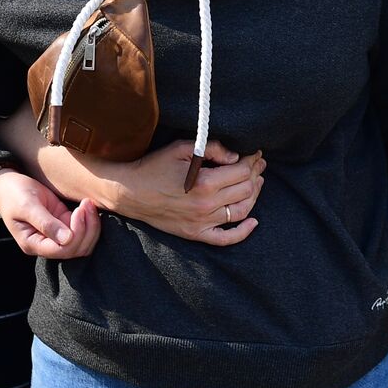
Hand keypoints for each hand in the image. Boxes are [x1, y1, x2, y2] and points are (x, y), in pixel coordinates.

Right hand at [0, 168, 99, 258]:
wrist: (9, 185)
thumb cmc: (14, 195)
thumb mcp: (27, 206)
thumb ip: (46, 223)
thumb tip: (67, 239)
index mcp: (32, 244)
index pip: (62, 250)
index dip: (76, 233)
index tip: (78, 211)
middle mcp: (45, 244)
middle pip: (76, 249)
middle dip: (87, 229)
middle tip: (86, 205)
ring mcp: (56, 235)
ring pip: (83, 243)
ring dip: (91, 225)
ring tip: (87, 203)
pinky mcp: (64, 224)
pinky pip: (83, 230)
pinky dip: (89, 220)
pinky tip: (87, 204)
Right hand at [106, 140, 264, 245]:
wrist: (129, 191)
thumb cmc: (155, 166)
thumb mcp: (182, 148)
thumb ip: (213, 149)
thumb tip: (237, 157)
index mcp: (205, 183)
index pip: (242, 171)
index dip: (252, 160)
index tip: (255, 153)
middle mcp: (206, 205)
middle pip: (246, 190)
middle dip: (256, 174)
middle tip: (258, 164)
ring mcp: (201, 222)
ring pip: (242, 211)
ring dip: (254, 196)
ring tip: (256, 183)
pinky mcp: (195, 233)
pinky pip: (225, 239)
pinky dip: (243, 232)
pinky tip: (253, 222)